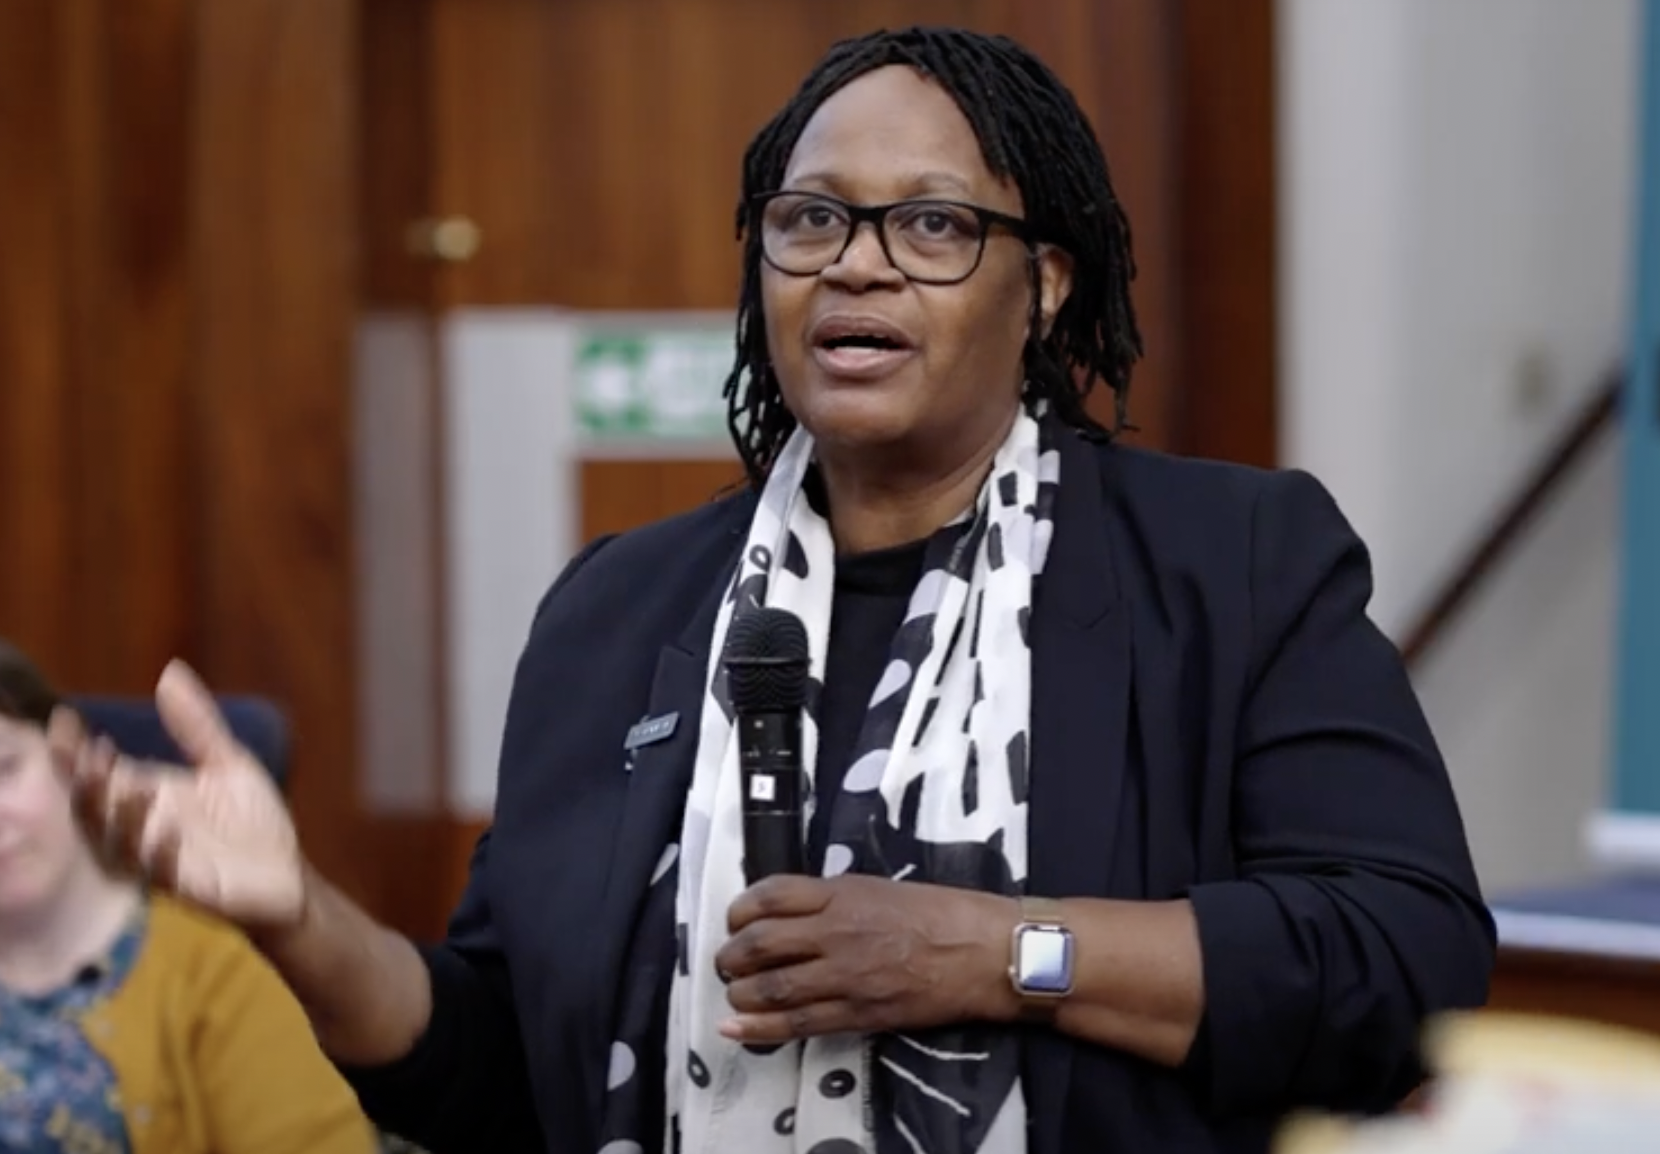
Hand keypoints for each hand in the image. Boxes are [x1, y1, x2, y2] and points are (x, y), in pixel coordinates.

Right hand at [49, 660, 304, 930]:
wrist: (287, 874)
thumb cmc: (253, 822)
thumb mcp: (228, 762)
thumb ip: (196, 724)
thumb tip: (170, 672)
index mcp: (148, 796)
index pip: (101, 773)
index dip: (76, 752)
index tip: (64, 722)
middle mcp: (145, 829)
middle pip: (97, 810)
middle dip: (87, 785)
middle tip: (88, 756)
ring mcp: (161, 861)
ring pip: (121, 844)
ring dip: (123, 817)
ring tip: (133, 787)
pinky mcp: (188, 888)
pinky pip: (164, 875)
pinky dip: (162, 854)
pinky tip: (171, 831)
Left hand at [714, 874, 1020, 1043]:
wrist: (982, 952)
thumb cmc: (941, 914)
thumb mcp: (879, 888)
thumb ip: (833, 900)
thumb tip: (792, 914)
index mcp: (841, 893)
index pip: (769, 895)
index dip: (740, 911)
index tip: (735, 921)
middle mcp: (835, 931)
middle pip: (759, 942)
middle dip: (732, 956)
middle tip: (729, 963)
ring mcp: (845, 974)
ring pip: (769, 987)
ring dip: (740, 993)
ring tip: (735, 995)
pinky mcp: (857, 1012)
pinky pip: (796, 1024)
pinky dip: (758, 1029)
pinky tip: (734, 1029)